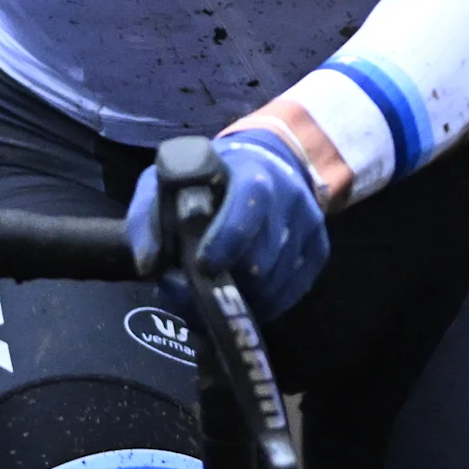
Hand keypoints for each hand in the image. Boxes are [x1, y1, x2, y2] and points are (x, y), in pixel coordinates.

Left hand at [124, 128, 330, 321]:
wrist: (267, 165)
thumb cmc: (207, 180)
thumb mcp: (167, 183)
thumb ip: (149, 216)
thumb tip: (150, 266)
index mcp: (252, 172)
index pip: (249, 205)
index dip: (227, 239)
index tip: (203, 265)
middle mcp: (289, 198)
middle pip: (263, 258)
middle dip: (228, 282)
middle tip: (198, 289)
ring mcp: (310, 226)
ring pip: (276, 284)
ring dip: (243, 298)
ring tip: (216, 294)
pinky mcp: (319, 251)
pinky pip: (291, 293)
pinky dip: (264, 303)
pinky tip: (243, 295)